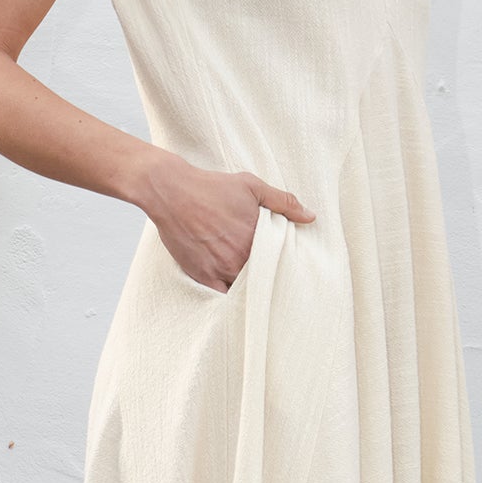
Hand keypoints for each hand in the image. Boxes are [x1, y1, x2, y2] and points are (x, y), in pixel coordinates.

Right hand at [139, 153, 314, 292]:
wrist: (171, 192)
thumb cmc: (211, 187)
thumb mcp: (251, 187)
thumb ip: (283, 202)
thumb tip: (310, 217)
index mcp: (257, 238)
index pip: (280, 261)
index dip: (282, 263)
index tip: (285, 264)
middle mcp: (241, 258)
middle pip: (263, 276)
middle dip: (268, 276)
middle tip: (272, 276)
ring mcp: (221, 269)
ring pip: (245, 288)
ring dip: (250, 286)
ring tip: (254, 284)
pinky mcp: (202, 276)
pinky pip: (222, 295)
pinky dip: (230, 295)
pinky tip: (235, 292)